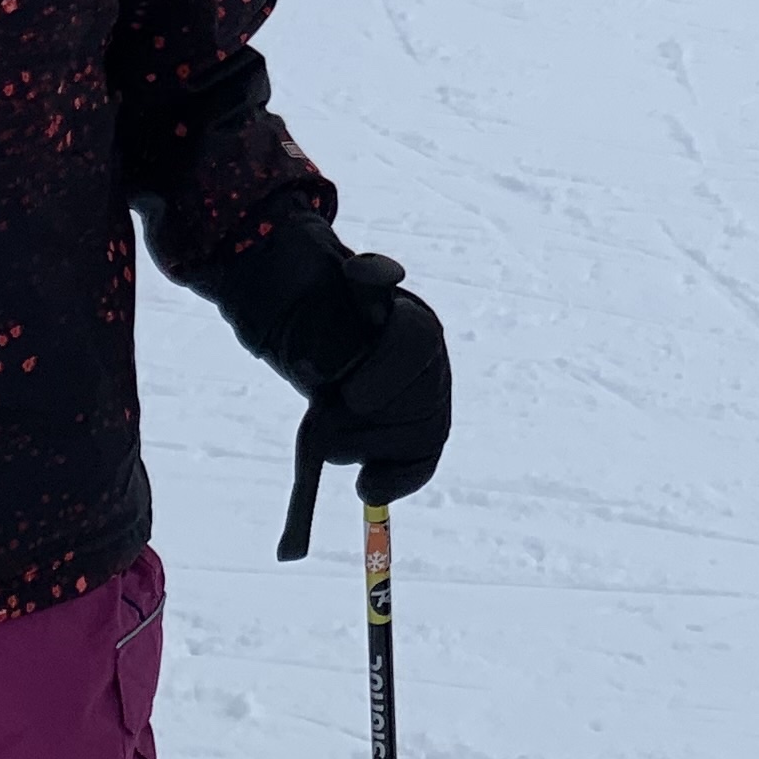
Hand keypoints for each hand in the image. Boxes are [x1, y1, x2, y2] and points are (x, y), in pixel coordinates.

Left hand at [261, 249, 452, 552]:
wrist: (336, 352)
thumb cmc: (341, 321)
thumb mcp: (347, 293)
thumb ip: (361, 277)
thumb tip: (362, 272)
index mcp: (418, 325)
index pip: (416, 343)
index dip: (384, 373)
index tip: (347, 396)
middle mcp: (434, 368)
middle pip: (414, 400)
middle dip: (365, 419)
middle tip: (324, 423)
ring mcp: (432, 408)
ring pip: (416, 436)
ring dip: (367, 446)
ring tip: (330, 442)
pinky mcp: (422, 444)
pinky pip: (420, 466)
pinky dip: (396, 481)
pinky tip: (366, 487)